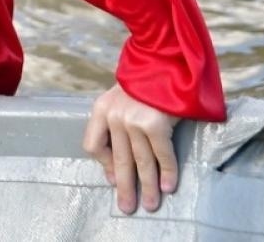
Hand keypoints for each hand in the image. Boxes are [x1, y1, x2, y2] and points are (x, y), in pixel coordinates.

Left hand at [83, 84, 180, 214]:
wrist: (164, 56)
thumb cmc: (146, 79)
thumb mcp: (122, 97)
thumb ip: (117, 124)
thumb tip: (115, 167)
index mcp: (101, 109)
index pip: (93, 145)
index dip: (104, 164)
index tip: (113, 178)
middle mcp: (114, 116)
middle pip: (118, 160)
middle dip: (124, 187)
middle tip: (127, 207)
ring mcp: (133, 120)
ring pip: (141, 162)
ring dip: (148, 187)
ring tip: (151, 205)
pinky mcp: (154, 123)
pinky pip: (162, 155)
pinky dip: (167, 173)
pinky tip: (169, 187)